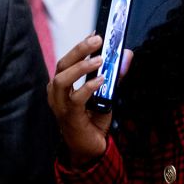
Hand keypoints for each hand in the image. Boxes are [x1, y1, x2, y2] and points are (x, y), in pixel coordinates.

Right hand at [48, 35, 114, 167]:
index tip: (96, 34)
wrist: (90, 149)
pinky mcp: (69, 117)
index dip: (80, 46)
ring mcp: (61, 105)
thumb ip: (115, 75)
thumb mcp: (107, 94)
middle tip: (97, 40)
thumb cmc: (92, 121)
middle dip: (79, 49)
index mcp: (62, 85)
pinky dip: (88, 87)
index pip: (68, 60)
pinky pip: (76, 98)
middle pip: (62, 65)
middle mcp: (57, 93)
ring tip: (99, 60)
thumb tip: (126, 54)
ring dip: (80, 67)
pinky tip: (101, 81)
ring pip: (62, 79)